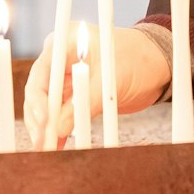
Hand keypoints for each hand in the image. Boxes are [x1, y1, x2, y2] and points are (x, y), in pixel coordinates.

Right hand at [23, 24, 170, 149]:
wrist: (156, 63)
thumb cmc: (137, 58)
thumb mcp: (113, 78)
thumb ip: (87, 100)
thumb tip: (60, 127)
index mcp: (64, 43)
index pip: (42, 73)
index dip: (38, 99)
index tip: (43, 121)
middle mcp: (60, 60)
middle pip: (39, 92)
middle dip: (39, 119)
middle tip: (42, 143)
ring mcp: (66, 78)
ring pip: (47, 107)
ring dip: (46, 128)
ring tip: (46, 150)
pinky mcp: (75, 95)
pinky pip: (61, 114)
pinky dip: (59, 130)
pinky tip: (56, 147)